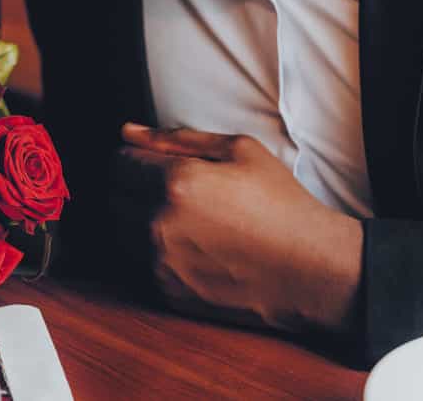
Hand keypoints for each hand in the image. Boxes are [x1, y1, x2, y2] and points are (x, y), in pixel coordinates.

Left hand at [112, 122, 361, 332]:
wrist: (308, 267)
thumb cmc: (279, 204)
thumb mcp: (239, 150)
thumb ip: (177, 137)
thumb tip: (129, 131)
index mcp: (176, 182)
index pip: (120, 162)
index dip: (135, 159)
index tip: (152, 164)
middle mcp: (160, 223)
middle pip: (114, 196)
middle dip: (133, 187)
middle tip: (169, 190)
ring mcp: (161, 262)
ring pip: (120, 231)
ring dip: (137, 220)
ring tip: (180, 218)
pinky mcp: (168, 292)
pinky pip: (137, 263)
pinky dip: (152, 252)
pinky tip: (189, 245)